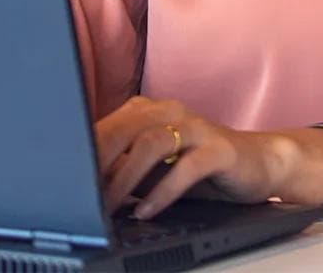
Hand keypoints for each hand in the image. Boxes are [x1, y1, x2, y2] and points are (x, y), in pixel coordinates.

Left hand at [94, 96, 322, 219]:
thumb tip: (83, 191)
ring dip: (125, 178)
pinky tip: (148, 210)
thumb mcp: (155, 169)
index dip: (82, 153)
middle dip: (97, 162)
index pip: (106, 126)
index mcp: (148, 112)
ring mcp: (197, 128)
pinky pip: (187, 167)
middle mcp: (171, 112)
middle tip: (77, 194)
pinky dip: (163, 191)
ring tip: (108, 206)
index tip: (62, 182)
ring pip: (151, 144)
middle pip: (124, 129)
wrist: (259, 164)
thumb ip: (124, 171)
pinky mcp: (220, 149)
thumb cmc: (200, 167)